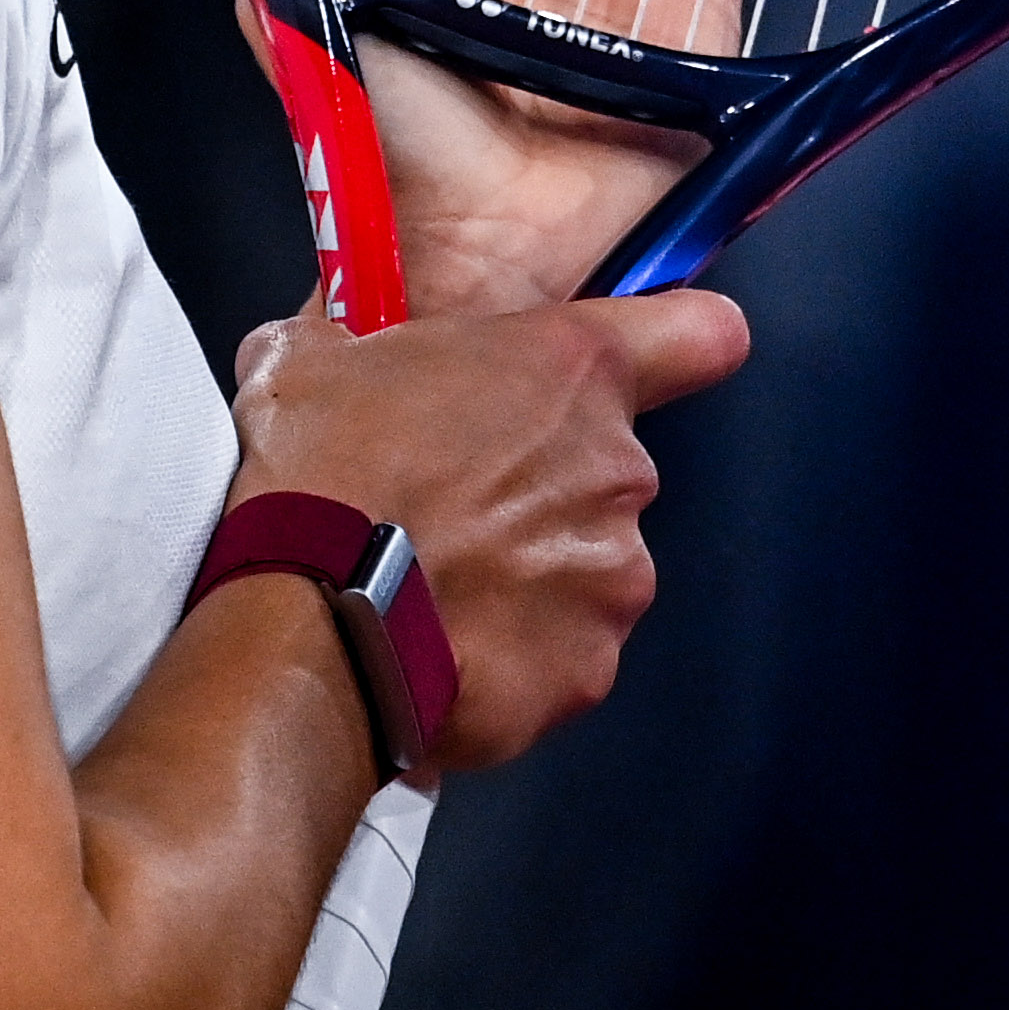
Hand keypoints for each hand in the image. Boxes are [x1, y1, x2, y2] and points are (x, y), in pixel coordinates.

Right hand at [223, 288, 751, 772]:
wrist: (303, 627)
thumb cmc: (320, 475)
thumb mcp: (311, 359)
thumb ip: (351, 339)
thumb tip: (325, 341)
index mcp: (575, 373)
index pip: (705, 334)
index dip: (680, 345)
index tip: (639, 370)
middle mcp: (620, 473)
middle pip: (609, 472)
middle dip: (544, 491)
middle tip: (451, 510)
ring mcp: (613, 581)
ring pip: (585, 573)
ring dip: (527, 583)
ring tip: (432, 594)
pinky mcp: (586, 675)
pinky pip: (557, 661)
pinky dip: (509, 662)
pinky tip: (436, 654)